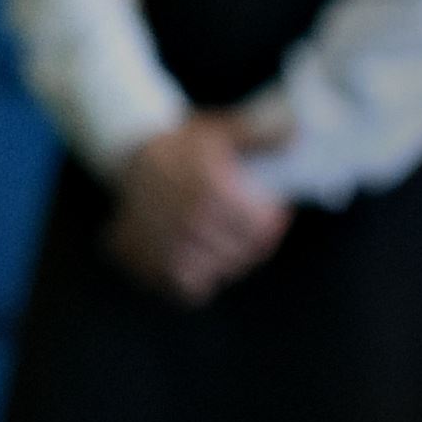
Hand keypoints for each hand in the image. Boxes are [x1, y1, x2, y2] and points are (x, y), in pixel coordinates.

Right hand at [110, 115, 291, 303]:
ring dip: (224, 263)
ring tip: (220, 245)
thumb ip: (260, 135)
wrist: (127, 158)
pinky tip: (195, 261)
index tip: (270, 217)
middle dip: (250, 245)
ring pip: (215, 274)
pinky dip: (195, 283)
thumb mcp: (222, 131)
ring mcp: (161, 245)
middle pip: (240, 255)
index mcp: (210, 191)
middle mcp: (186, 221)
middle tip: (245, 232)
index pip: (260, 230)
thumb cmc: (182, 146)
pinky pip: (185, 291)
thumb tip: (295, 134)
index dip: (272, 225)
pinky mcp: (143, 262)